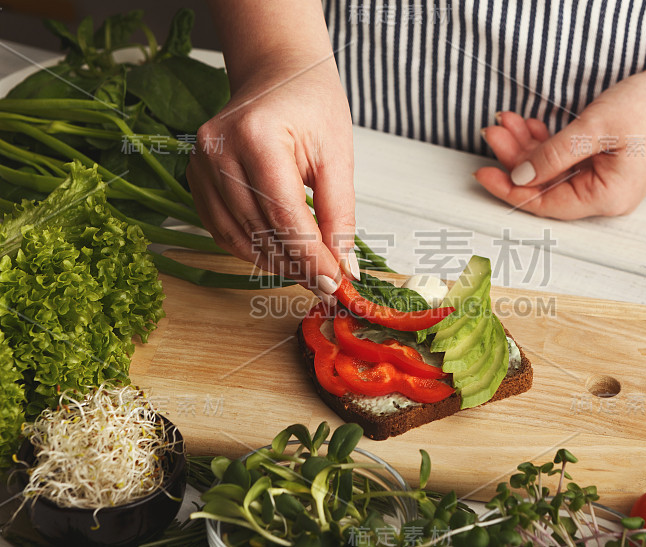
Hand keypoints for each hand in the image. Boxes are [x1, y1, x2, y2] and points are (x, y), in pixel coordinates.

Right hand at [186, 59, 356, 300]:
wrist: (278, 74)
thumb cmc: (311, 104)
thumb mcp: (338, 156)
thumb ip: (340, 214)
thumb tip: (344, 269)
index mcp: (257, 137)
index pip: (285, 216)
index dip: (311, 257)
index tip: (334, 283)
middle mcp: (218, 150)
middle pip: (259, 230)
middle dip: (297, 265)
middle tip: (326, 285)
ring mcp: (200, 163)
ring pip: (237, 237)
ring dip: (274, 263)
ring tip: (307, 273)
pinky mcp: (195, 175)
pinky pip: (221, 229)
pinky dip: (251, 249)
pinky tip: (279, 256)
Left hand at [476, 67, 645, 218]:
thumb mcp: (592, 129)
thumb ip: (552, 156)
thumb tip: (518, 176)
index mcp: (606, 197)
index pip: (544, 203)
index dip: (509, 189)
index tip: (482, 173)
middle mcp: (605, 196)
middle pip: (544, 186)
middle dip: (515, 158)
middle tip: (492, 131)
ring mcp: (604, 181)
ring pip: (551, 170)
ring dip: (527, 146)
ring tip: (506, 121)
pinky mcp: (603, 164)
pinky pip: (564, 160)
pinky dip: (545, 143)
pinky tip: (528, 125)